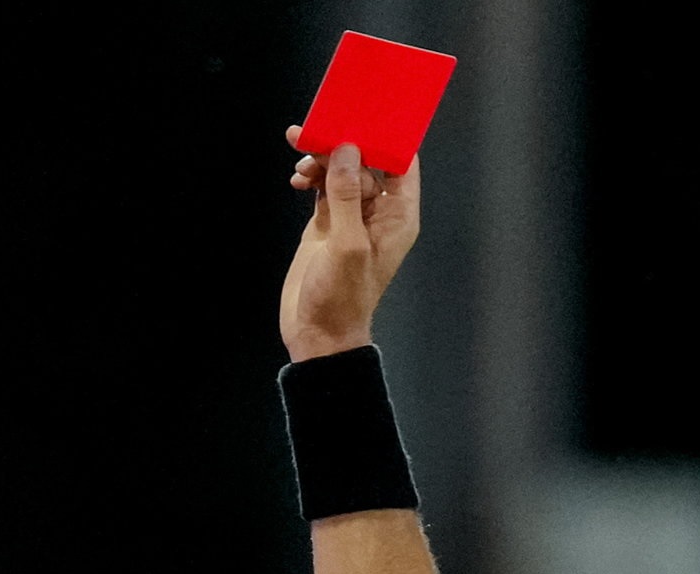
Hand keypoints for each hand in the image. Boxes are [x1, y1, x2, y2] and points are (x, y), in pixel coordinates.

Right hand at [280, 125, 420, 361]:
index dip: (386, 138)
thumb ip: (345, 196)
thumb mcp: (346, 245)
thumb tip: (346, 151)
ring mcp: (352, 216)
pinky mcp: (328, 222)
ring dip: (322, 161)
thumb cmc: (342, 298)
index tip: (365, 115)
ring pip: (341, 170)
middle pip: (365, 162)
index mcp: (398, 216)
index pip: (401, 164)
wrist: (317, 332)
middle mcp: (378, 212)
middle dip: (342, 146)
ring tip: (301, 164)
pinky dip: (311, 176)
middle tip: (316, 136)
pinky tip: (297, 178)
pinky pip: (323, 185)